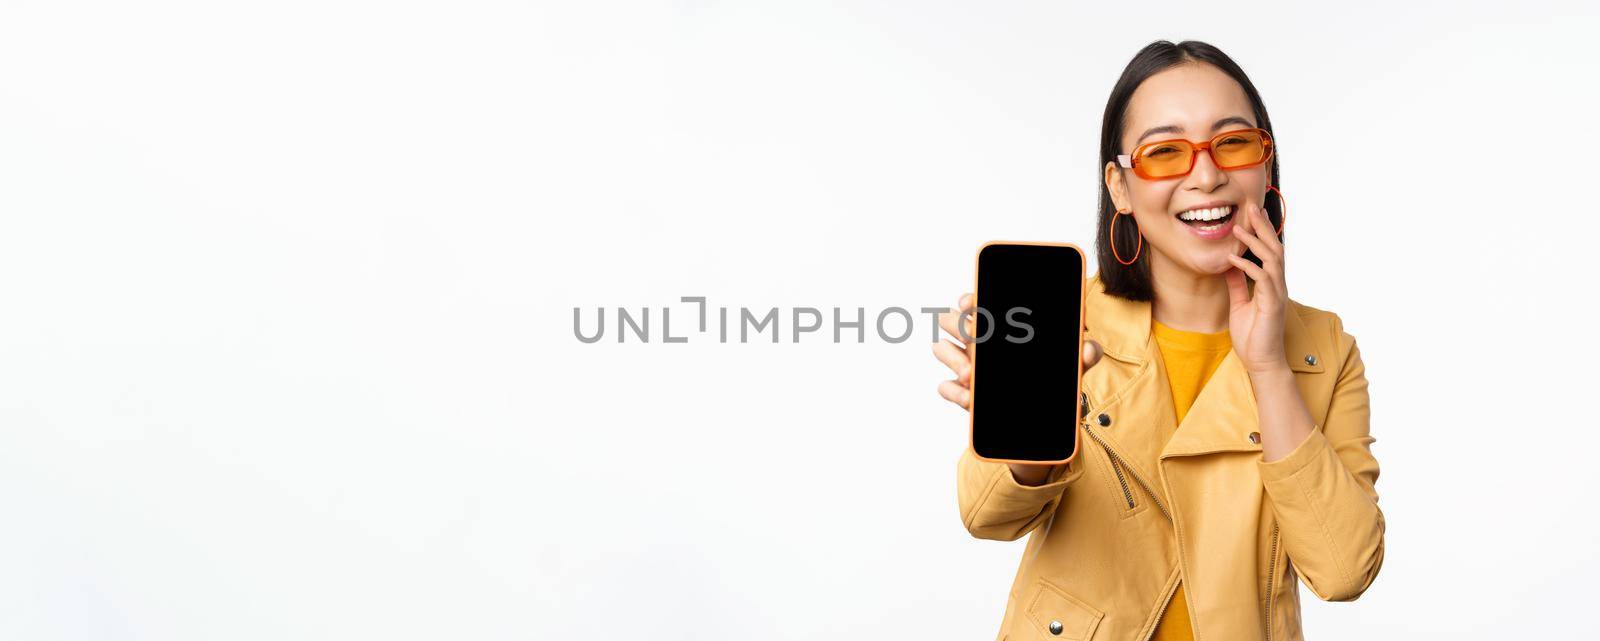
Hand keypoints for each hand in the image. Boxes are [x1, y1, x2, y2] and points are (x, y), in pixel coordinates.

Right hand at [933, 292, 1101, 484]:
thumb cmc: (1052, 381)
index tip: (973, 302)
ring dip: (952, 358)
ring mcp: (968, 366)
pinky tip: (969, 400)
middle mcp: (979, 342)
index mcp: (1002, 326)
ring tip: (971, 375)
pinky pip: (945, 387)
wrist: (1043, 423)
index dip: (970, 298)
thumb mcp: (1072, 366)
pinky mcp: (964, 394)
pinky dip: (954, 391)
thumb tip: (1088, 348)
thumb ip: (1084, 355)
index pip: (977, 302)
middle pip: (950, 319)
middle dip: (955, 322)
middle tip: (972, 335)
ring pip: (941, 348)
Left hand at [1225, 199, 1289, 374]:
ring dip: (1255, 243)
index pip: (1269, 251)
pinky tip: (1233, 259)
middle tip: (1251, 207)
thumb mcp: (1240, 304)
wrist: (1261, 362)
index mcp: (1271, 284)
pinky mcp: (1272, 306)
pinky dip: (1248, 267)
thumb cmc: (1252, 335)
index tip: (1253, 212)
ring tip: (1238, 228)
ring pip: (1272, 260)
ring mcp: (1277, 294)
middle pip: (1274, 248)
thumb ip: (1237, 284)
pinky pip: (1263, 280)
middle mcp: (1278, 285)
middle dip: (1263, 227)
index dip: (1262, 231)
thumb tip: (1230, 265)